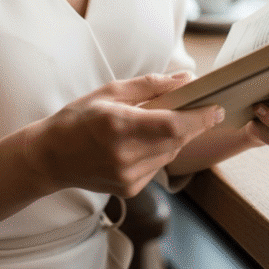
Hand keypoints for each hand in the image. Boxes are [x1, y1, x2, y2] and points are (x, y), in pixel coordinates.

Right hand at [26, 73, 223, 197]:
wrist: (51, 157)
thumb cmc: (78, 118)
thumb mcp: (110, 92)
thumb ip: (150, 85)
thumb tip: (185, 79)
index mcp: (119, 125)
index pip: (173, 125)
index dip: (200, 117)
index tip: (216, 108)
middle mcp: (125, 155)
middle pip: (177, 140)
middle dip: (193, 124)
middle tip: (202, 108)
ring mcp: (128, 176)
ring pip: (170, 154)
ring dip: (176, 136)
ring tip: (165, 120)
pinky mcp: (130, 189)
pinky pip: (158, 166)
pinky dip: (161, 150)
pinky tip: (145, 140)